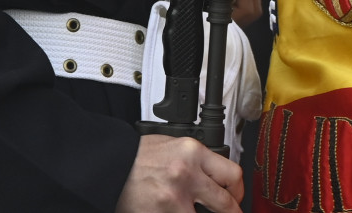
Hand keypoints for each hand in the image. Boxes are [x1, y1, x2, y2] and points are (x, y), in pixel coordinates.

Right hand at [115, 134, 242, 212]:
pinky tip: (176, 211)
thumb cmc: (140, 155)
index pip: (232, 174)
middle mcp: (188, 175)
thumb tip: (215, 176)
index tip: (237, 196)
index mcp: (195, 153)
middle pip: (225, 202)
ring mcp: (173, 199)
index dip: (239, 191)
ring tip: (197, 210)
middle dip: (232, 211)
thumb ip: (198, 161)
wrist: (112, 164)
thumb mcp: (177, 146)